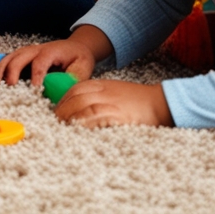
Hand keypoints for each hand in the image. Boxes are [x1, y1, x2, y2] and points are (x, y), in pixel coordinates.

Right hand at [0, 34, 100, 87]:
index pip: (40, 63)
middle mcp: (36, 49)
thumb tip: (63, 95)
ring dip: (2, 70)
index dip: (35, 78)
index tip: (33, 92)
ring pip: (10, 57)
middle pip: (20, 58)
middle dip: (13, 73)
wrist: (76, 47)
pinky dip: (1, 69)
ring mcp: (28, 51)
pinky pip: (8, 60)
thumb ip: (72, 80)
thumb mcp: (83, 68)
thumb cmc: (79, 58)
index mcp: (51, 51)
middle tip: (11, 89)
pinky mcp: (23, 56)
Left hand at [55, 78, 172, 127]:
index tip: (56, 111)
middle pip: (74, 98)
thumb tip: (81, 108)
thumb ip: (98, 96)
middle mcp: (103, 91)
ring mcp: (109, 102)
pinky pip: (95, 118)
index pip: (74, 89)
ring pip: (81, 107)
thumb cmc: (138, 100)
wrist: (159, 102)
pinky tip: (77, 130)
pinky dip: (83, 123)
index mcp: (101, 85)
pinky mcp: (117, 115)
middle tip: (54, 122)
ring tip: (61, 128)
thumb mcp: (114, 91)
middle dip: (61, 110)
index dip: (62, 100)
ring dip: (68, 117)